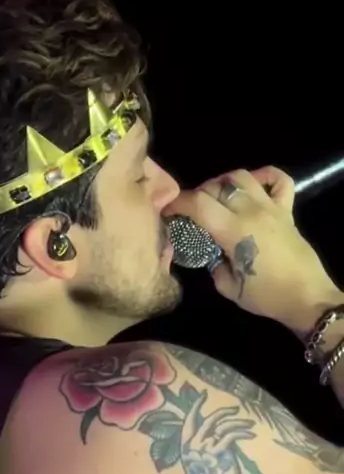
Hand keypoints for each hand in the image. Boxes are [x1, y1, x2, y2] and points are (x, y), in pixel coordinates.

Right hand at [165, 166, 339, 330]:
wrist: (306, 297)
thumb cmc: (266, 297)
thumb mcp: (229, 288)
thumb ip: (213, 266)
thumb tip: (210, 254)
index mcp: (234, 230)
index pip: (198, 203)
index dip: (178, 203)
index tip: (168, 210)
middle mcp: (251, 211)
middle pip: (216, 186)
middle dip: (198, 194)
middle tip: (192, 211)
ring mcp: (271, 207)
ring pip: (241, 176)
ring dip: (223, 182)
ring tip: (217, 198)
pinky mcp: (287, 210)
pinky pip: (279, 180)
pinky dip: (264, 176)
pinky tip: (253, 186)